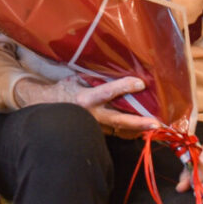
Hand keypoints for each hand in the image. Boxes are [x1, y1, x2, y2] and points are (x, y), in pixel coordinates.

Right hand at [13, 76, 158, 133]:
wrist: (46, 110)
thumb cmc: (63, 91)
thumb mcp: (76, 79)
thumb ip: (95, 79)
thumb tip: (116, 70)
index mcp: (85, 98)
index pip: (107, 92)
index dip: (123, 87)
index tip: (141, 83)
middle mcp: (91, 115)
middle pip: (119, 119)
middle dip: (139, 122)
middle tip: (156, 123)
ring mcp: (95, 127)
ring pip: (120, 129)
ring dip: (138, 128)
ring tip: (156, 126)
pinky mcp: (96, 134)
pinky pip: (116, 131)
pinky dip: (129, 129)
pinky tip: (143, 128)